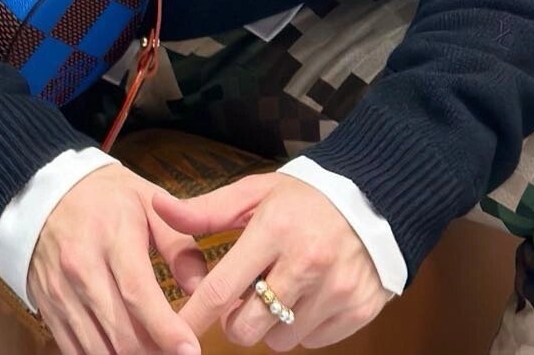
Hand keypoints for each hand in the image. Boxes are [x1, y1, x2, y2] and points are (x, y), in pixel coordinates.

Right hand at [28, 160, 210, 354]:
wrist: (46, 191)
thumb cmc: (106, 196)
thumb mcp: (149, 202)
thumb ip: (178, 243)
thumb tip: (201, 287)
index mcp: (111, 236)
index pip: (138, 292)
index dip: (165, 329)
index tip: (190, 350)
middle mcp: (81, 268)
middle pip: (121, 331)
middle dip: (154, 351)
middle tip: (176, 351)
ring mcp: (61, 292)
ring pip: (99, 349)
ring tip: (153, 350)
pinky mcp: (48, 309)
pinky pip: (75, 352)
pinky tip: (122, 351)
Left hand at [152, 173, 395, 349]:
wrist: (375, 200)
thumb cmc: (304, 198)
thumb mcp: (255, 193)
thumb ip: (206, 209)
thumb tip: (158, 207)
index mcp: (274, 229)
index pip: (221, 288)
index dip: (193, 316)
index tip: (174, 331)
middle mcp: (306, 263)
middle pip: (247, 328)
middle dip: (236, 321)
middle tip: (244, 297)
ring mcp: (335, 290)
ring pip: (279, 340)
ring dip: (271, 325)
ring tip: (281, 290)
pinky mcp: (357, 311)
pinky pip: (312, 342)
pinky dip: (303, 328)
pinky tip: (309, 296)